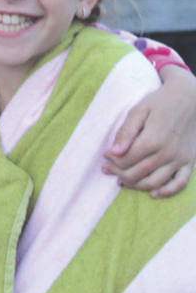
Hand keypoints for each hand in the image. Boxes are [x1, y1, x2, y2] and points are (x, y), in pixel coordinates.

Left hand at [104, 65, 195, 197]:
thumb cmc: (160, 102)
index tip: (105, 156)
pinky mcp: (190, 162)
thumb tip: (113, 152)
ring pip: (155, 182)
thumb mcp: (139, 110)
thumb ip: (126, 131)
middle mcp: (167, 153)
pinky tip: (153, 194)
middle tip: (107, 169)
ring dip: (136, 185)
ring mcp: (180, 159)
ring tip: (122, 180)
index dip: (112, 161)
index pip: (126, 160)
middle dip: (119, 173)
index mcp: (153, 139)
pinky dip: (167, 192)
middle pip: (138, 173)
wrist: (190, 98)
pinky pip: (180, 184)